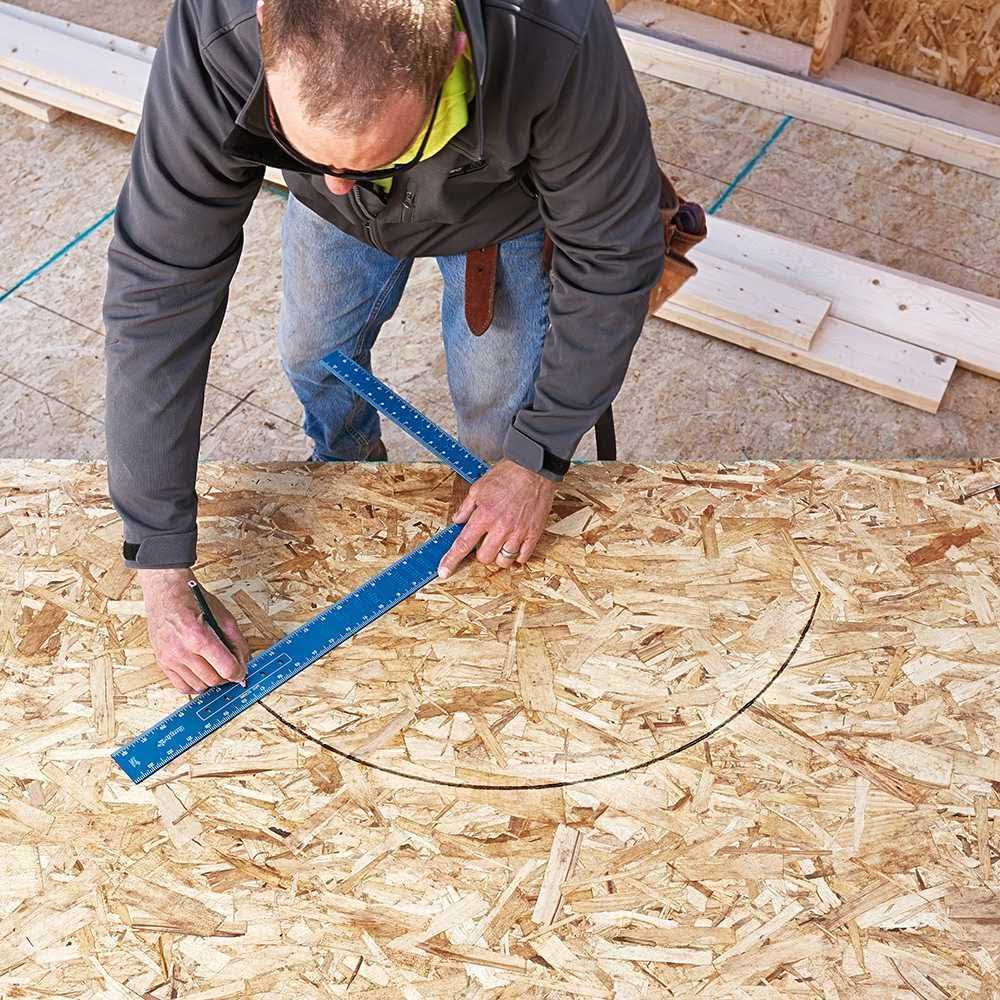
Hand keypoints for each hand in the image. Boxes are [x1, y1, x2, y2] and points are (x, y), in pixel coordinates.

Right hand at [138, 568, 249, 693]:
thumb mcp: (224, 617)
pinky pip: (182, 687)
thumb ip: (238, 643)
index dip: (239, 672)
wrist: (167, 594)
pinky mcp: (162, 662)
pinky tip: (200, 673)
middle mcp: (182, 651)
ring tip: (214, 667)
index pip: (226, 669)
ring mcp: (170, 659)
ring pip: (199, 686)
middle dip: (226, 676)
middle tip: (229, 666)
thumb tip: (244, 663)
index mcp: (199, 637)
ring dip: (211, 681)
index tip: (241, 672)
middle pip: (214, 680)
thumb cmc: (194, 601)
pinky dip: (195, 684)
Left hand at [438, 459, 556, 577]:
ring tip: (500, 543)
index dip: (451, 560)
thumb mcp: (479, 487)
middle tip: (485, 541)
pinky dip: (516, 555)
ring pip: (503, 561)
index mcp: (484, 515)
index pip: (463, 544)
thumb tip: (457, 521)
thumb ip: (466, 507)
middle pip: (484, 558)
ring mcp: (518, 533)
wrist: (535, 469)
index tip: (444, 571)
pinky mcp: (534, 534)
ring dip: (498, 556)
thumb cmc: (508, 475)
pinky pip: (522, 557)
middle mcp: (501, 527)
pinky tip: (514, 544)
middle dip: (481, 553)